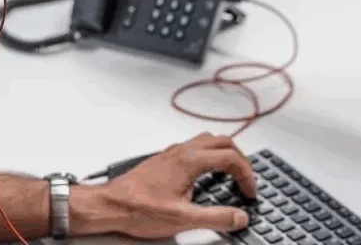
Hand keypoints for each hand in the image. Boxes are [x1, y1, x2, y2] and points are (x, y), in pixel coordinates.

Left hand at [90, 132, 257, 240]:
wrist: (110, 205)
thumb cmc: (138, 208)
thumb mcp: (183, 219)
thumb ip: (216, 217)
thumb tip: (239, 216)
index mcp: (189, 161)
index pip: (230, 158)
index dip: (247, 174)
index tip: (250, 192)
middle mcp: (181, 152)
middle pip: (222, 142)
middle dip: (240, 159)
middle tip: (247, 180)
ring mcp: (172, 154)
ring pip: (207, 141)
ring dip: (224, 154)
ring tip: (232, 174)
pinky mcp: (164, 160)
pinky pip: (194, 148)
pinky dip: (209, 157)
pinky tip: (205, 177)